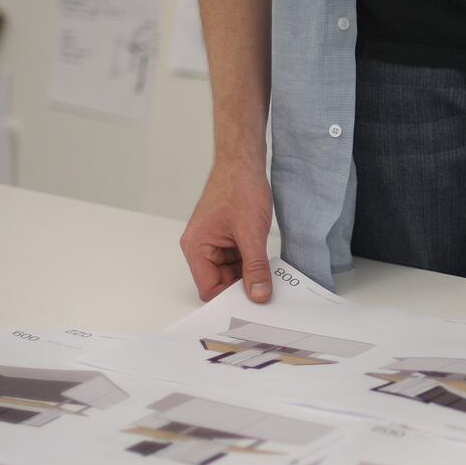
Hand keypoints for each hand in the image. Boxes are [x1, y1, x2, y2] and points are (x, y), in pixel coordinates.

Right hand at [180, 159, 273, 302]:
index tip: (253, 302)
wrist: (244, 162)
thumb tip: (258, 295)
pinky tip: (266, 263)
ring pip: (232, 273)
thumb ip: (255, 267)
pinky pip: (239, 260)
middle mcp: (201, 247)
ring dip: (250, 274)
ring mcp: (215, 242)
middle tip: (267, 293)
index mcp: (196, 247)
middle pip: (220, 282)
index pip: (209, 288)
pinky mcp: (228, 238)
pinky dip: (252, 263)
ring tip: (269, 274)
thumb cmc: (239, 188)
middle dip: (242, 287)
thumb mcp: (251, 233)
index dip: (230, 298)